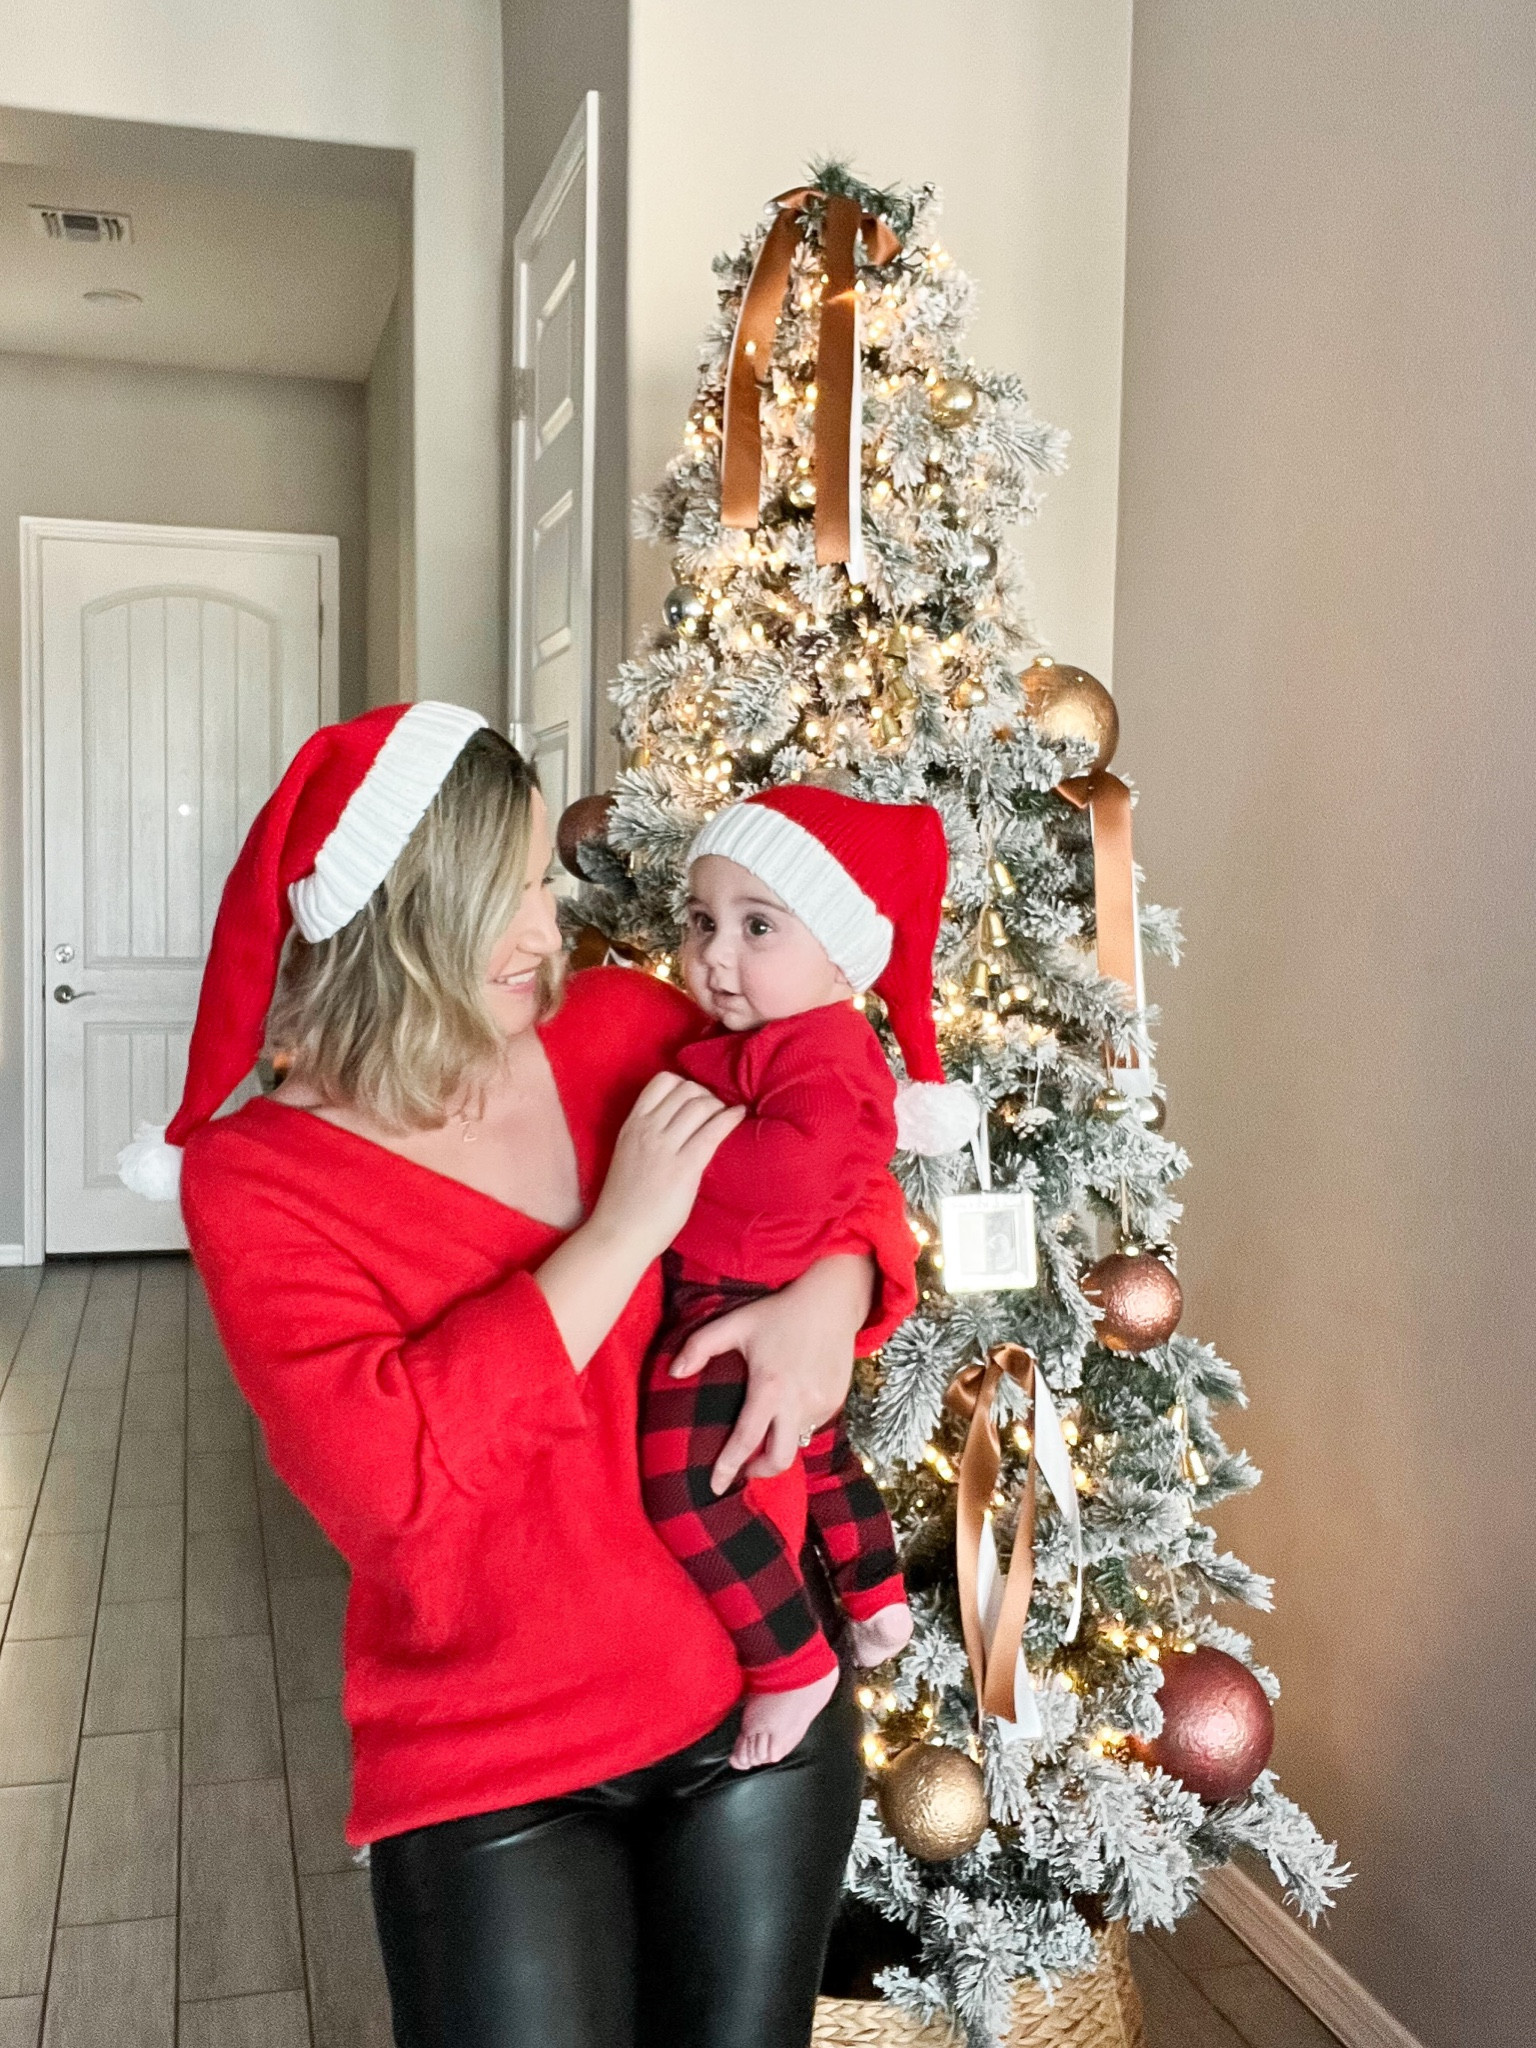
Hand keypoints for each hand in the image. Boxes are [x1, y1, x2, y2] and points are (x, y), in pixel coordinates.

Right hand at [591, 1073, 743, 1264]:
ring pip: (701, 1105)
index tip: (694, 1100)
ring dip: (718, 1106)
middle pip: (687, 1090)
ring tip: (725, 1117)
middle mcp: (647, 1129)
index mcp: (631, 1124)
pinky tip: (739, 1116)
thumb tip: (680, 1124)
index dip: (684, 1084)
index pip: (662, 1081)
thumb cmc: (625, 1202)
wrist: (619, 1234)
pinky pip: (713, 1131)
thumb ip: (648, 1135)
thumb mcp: (628, 1154)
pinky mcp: (685, 1167)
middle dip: (705, 1095)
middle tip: (713, 1112)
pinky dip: (730, 1118)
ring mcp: (665, 1147)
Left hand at [670, 1253, 874, 1492]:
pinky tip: (791, 1402)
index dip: (728, 1467)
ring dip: (779, 1441)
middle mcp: (799, 1401)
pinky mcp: (836, 1400)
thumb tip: (674, 1373)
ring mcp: (821, 1403)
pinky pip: (813, 1424)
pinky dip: (798, 1422)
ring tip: (768, 1425)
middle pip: (780, 1458)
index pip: (746, 1440)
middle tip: (745, 1468)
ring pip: (797, 1439)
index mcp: (770, 1386)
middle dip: (760, 1471)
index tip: (714, 1486)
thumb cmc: (778, 1311)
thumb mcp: (735, 1323)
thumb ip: (699, 1346)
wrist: (830, 1300)